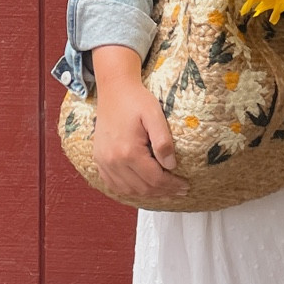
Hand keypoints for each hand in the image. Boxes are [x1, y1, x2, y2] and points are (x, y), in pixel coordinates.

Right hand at [91, 70, 189, 202]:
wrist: (113, 90)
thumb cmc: (136, 100)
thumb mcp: (154, 114)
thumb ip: (163, 141)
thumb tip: (171, 166)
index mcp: (128, 151)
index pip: (154, 179)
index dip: (172, 185)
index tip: (185, 186)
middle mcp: (113, 161)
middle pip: (142, 188)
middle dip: (163, 192)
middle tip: (179, 190)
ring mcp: (103, 162)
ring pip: (128, 190)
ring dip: (147, 193)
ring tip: (164, 190)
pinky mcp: (99, 159)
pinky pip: (114, 184)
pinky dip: (129, 190)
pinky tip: (142, 186)